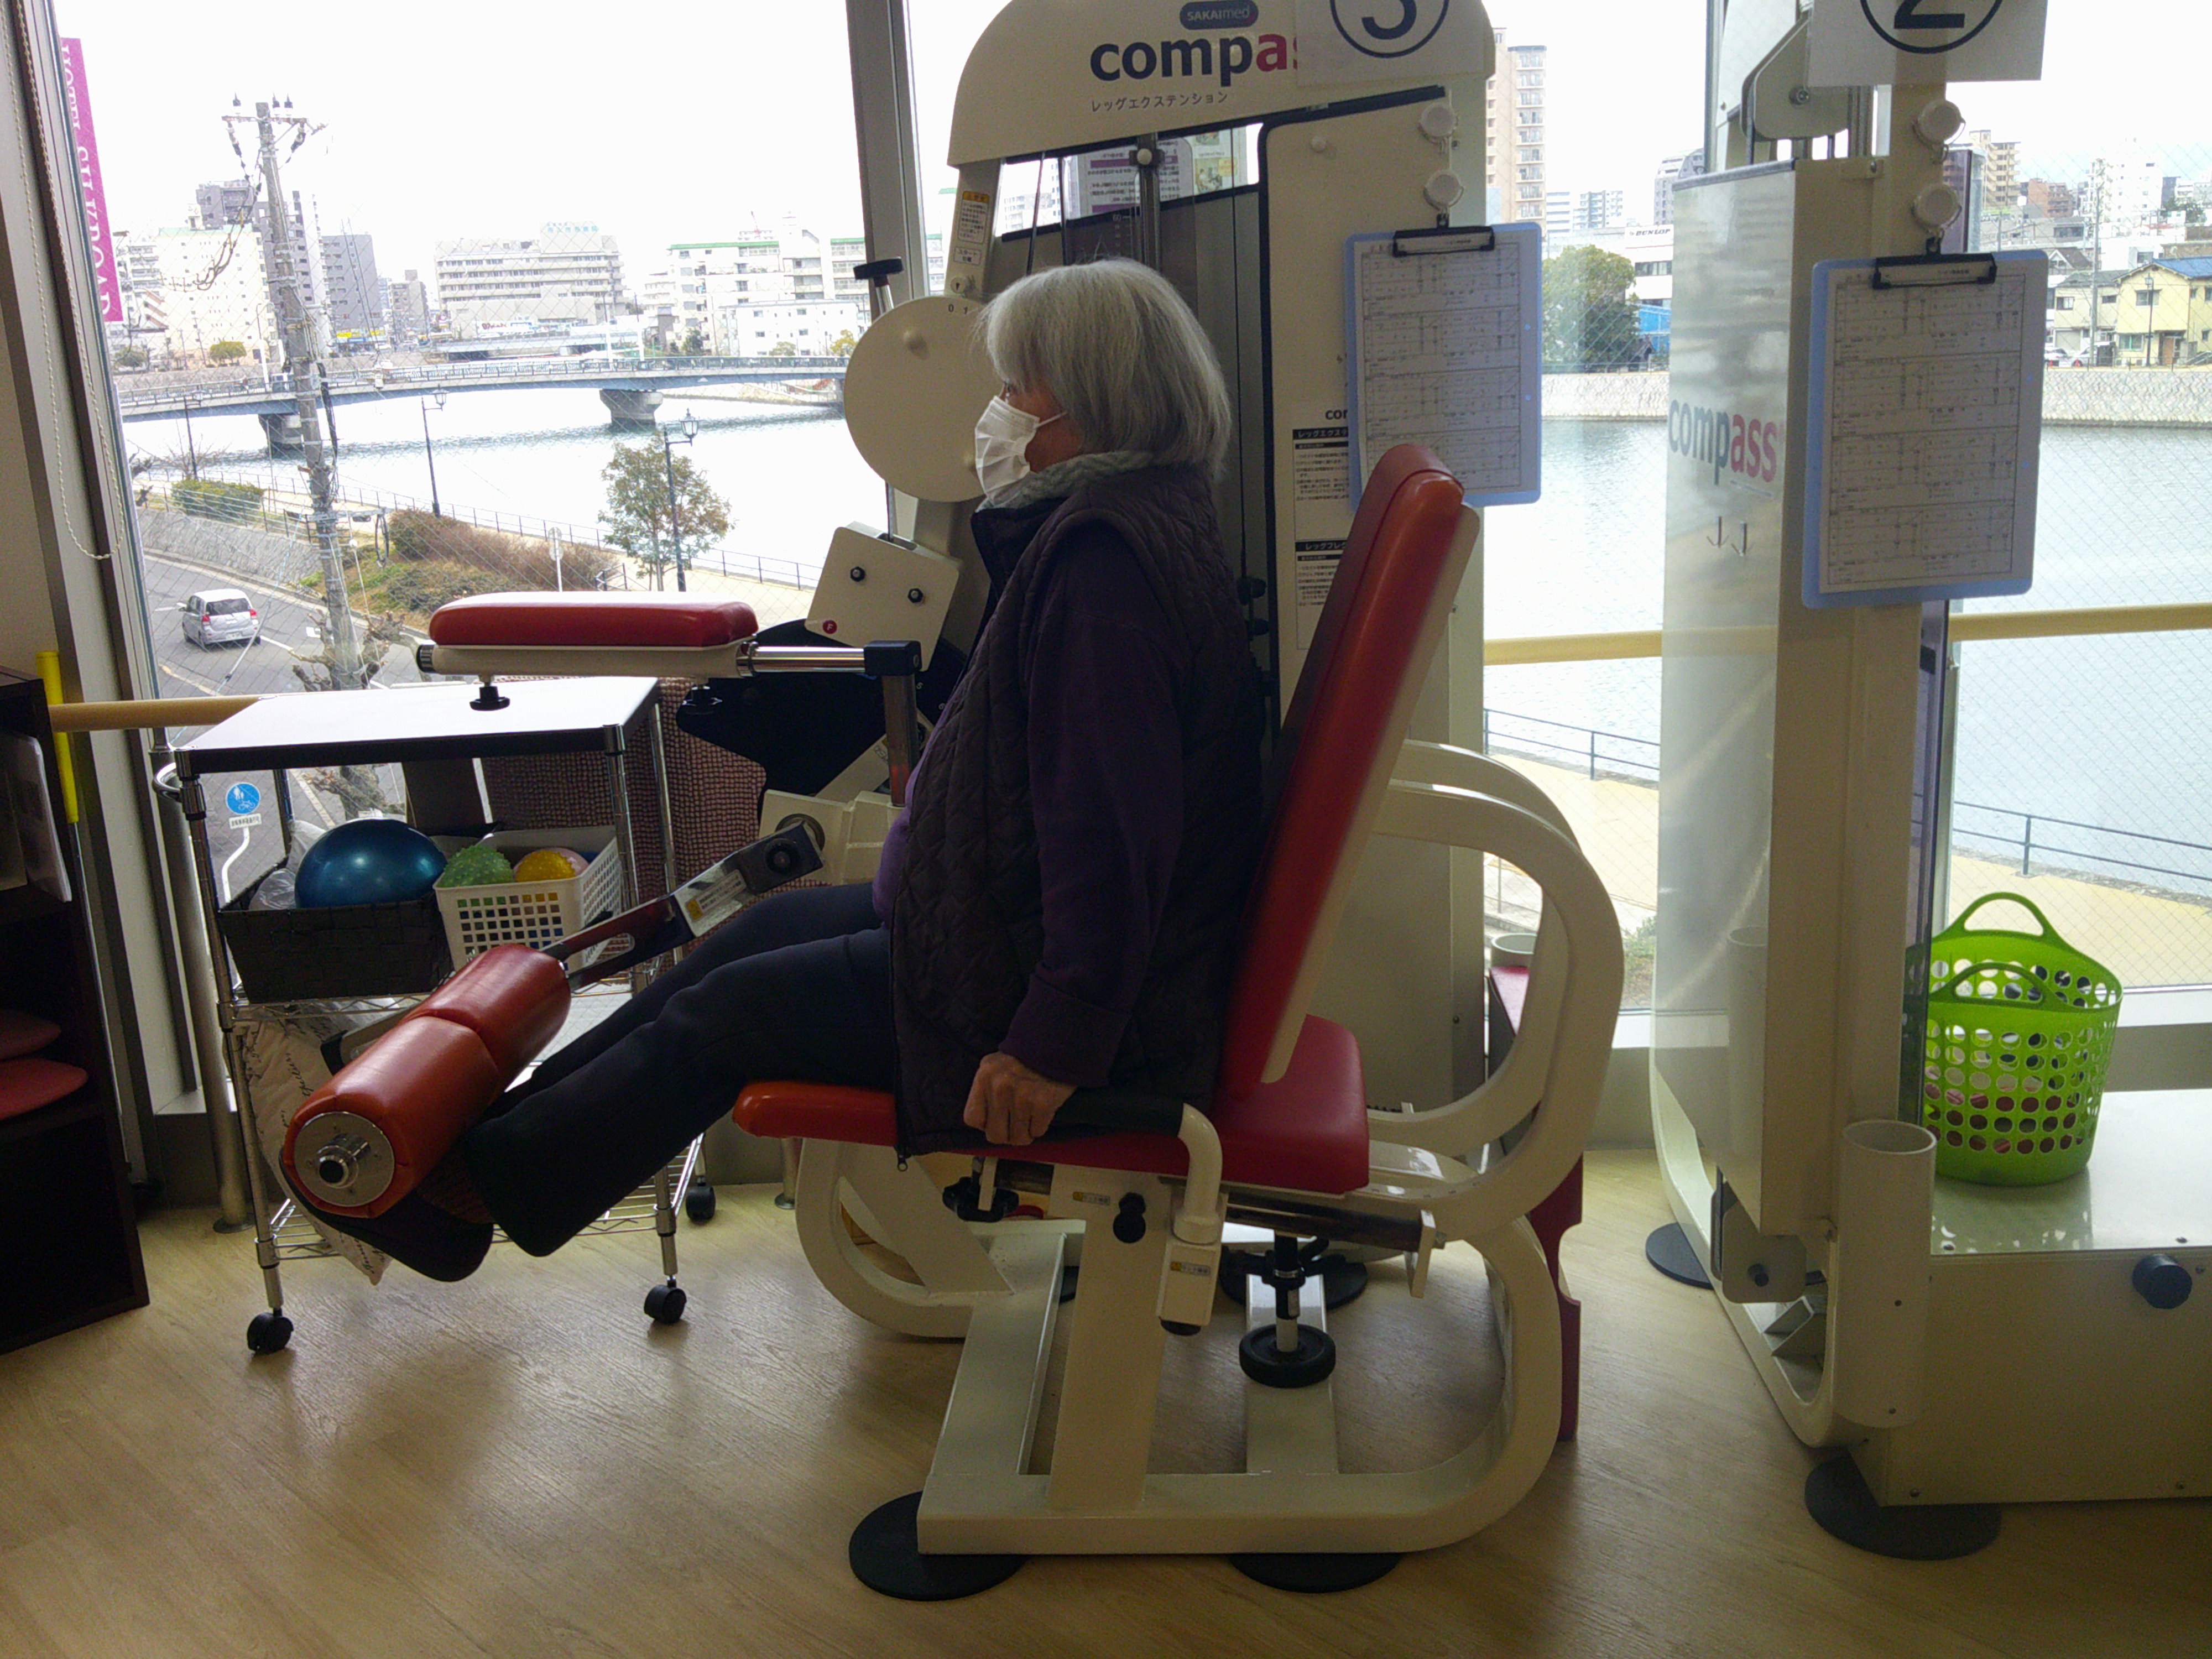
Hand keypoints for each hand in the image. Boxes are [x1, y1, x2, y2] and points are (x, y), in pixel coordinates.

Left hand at [962, 1051, 1076, 1146]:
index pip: (972, 1119)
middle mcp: (1000, 1088)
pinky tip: (1041, 1113)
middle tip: (1014, 1125)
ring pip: (1017, 1139)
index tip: (995, 1119)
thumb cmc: (1023, 1059)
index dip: (985, 1123)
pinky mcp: (1042, 1104)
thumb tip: (983, 1121)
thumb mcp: (994, 1067)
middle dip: (1006, 1134)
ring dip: (1025, 1133)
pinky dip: (1040, 1127)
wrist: (1056, 1046)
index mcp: (984, 1078)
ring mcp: (1022, 1097)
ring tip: (1029, 1119)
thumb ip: (984, 1090)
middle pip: (994, 1135)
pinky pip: (1037, 1132)